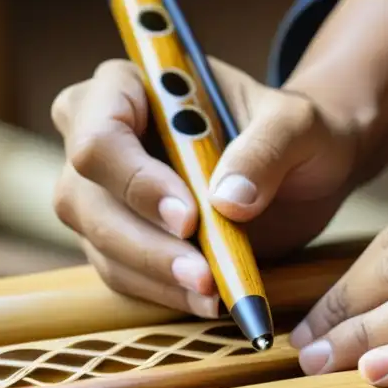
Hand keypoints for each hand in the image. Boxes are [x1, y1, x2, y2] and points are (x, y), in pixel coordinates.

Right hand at [50, 58, 372, 316]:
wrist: (304, 170)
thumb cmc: (295, 132)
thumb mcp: (299, 126)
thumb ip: (267, 149)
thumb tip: (227, 200)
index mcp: (127, 87)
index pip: (99, 136)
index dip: (136, 182)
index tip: (189, 218)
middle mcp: (99, 137)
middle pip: (84, 199)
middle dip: (146, 244)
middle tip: (204, 275)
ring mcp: (103, 193)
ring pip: (100, 244)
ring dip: (155, 277)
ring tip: (214, 294)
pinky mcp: (120, 239)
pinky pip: (123, 274)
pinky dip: (164, 293)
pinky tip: (209, 301)